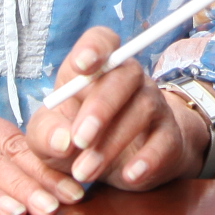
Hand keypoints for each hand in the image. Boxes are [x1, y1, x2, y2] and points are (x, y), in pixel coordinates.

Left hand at [21, 27, 209, 201]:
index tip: (80, 65)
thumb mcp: (49, 138)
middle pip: (124, 75)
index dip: (94, 47)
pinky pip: (165, 141)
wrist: (122, 166)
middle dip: (101, 107)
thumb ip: (45, 135)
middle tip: (79, 140)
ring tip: (85, 172)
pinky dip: (147, 159)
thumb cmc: (78, 140)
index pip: (102, 40)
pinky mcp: (169, 137)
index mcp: (96, 70)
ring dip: (112, 143)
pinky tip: (128, 175)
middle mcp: (129, 80)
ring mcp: (154, 105)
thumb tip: (61, 140)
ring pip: (143, 109)